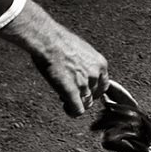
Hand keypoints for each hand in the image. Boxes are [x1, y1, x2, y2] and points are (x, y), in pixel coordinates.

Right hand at [0, 0, 108, 116]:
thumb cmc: (59, 40)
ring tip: (64, 95)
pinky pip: (77, 110)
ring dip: (76, 101)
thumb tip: (80, 70)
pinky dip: (72, 111)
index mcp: (100, 64)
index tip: (83, 88)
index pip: (103, 85)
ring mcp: (84, 84)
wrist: (48, 40)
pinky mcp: (71, 92)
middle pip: (95, 95)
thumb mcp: (81, 50)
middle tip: (71, 91)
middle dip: (84, 95)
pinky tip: (66, 107)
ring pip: (86, 103)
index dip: (92, 88)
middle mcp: (95, 75)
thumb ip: (86, 63)